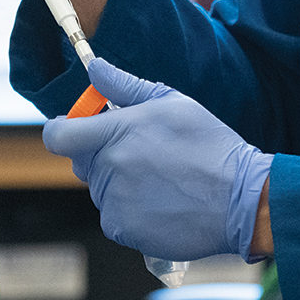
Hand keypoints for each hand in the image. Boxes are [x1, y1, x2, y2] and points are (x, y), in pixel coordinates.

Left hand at [41, 58, 273, 260]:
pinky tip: (161, 203)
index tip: (76, 131)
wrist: (240, 198)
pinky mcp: (125, 230)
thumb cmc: (210, 147)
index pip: (59, 136)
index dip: (63, 131)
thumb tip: (95, 68)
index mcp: (115, 133)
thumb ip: (125, 87)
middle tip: (141, 156)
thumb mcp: (172, 103)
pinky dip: (131, 213)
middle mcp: (109, 168)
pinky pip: (115, 218)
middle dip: (102, 157)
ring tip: (161, 181)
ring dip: (120, 186)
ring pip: (102, 192)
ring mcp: (115, 202)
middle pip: (83, 164)